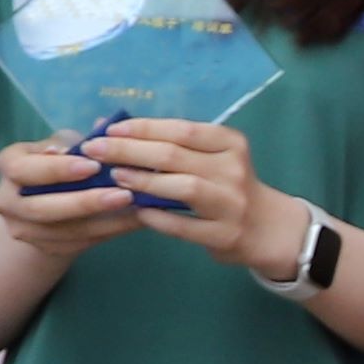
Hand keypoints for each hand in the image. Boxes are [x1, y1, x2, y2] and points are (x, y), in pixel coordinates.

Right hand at [0, 140, 149, 262]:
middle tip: (124, 194)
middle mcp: (7, 201)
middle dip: (85, 203)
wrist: (46, 201)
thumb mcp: (62, 144)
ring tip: (138, 208)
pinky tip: (136, 220)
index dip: (58, 170)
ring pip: (65, 231)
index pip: (25, 169)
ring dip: (106, 222)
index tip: (93, 166)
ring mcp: (24, 229)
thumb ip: (80, 139)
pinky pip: (81, 243)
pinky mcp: (46, 248)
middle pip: (42, 209)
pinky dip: (111, 231)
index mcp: (8, 165)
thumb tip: (104, 126)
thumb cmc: (58, 161)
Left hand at [81, 118, 273, 271]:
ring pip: (183, 187)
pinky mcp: (224, 235)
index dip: (144, 128)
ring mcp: (231, 204)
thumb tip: (113, 129)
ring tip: (114, 176)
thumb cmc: (228, 185)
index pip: (182, 130)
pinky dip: (158, 217)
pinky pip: (184, 226)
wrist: (267, 227)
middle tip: (95, 149)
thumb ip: (173, 145)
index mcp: (231, 143)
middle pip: (175, 155)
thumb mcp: (214, 157)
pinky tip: (136, 211)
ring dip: (144, 181)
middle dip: (130, 150)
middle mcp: (233, 169)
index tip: (110, 129)